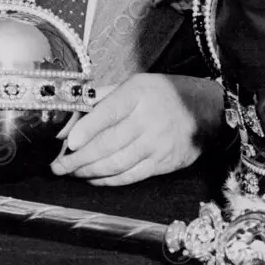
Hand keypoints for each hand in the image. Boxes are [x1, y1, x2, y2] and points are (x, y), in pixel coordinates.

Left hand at [50, 73, 223, 186]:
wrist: (206, 110)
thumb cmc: (164, 94)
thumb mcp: (135, 84)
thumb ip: (104, 97)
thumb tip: (72, 110)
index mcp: (137, 95)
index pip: (108, 113)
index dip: (86, 129)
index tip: (67, 142)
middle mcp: (147, 120)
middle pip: (107, 144)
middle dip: (77, 159)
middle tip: (57, 166)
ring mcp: (156, 144)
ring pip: (116, 164)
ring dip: (88, 172)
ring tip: (71, 173)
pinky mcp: (162, 163)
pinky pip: (130, 176)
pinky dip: (108, 180)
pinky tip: (93, 178)